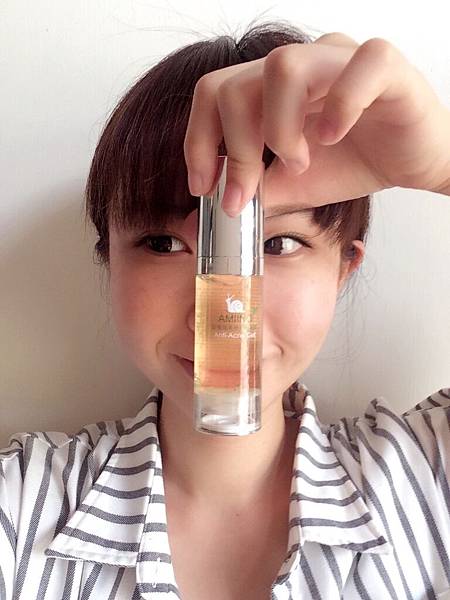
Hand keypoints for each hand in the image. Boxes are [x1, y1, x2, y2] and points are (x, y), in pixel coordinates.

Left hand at [183, 33, 449, 215]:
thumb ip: (255, 188)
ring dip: (279, 129)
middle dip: (233, 149)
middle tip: (246, 192)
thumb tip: (213, 206)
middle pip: (236, 85)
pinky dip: (339, 106)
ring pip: (283, 66)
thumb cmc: (356, 162)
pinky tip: (333, 138)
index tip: (202, 186)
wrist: (414, 163)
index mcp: (273, 88)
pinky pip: (357, 67)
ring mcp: (340, 59)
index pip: (214, 94)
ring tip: (299, 162)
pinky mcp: (386, 68)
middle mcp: (301, 65)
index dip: (198, 141)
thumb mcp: (293, 184)